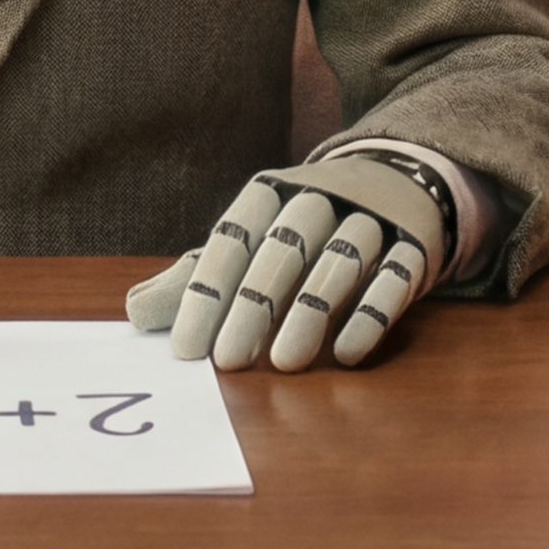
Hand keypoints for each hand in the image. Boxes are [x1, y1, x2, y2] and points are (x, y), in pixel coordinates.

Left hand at [128, 151, 452, 371]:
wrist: (399, 184)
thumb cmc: (303, 229)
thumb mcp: (248, 244)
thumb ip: (195, 278)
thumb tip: (133, 313)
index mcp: (270, 193)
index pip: (231, 237)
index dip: (206, 292)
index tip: (186, 347)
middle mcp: (320, 197)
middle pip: (283, 248)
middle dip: (253, 306)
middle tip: (228, 362)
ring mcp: (371, 218)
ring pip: (339, 259)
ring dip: (309, 312)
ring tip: (284, 364)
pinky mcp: (414, 245)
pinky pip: (395, 276)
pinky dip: (371, 314)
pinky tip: (347, 353)